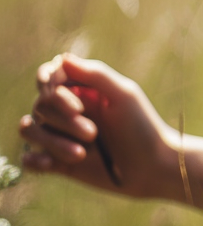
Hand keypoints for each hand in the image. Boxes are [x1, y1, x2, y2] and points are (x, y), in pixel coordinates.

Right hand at [21, 54, 178, 198]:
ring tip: (82, 154)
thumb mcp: (124, 96)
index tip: (68, 100)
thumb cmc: (143, 127)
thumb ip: (95, 75)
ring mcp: (61, 135)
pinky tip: (51, 164)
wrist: (152, 167)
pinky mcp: (57, 161)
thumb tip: (62, 58)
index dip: (49, 85)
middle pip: (41, 104)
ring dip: (52, 141)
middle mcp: (68, 110)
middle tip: (94, 133)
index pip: (49, 77)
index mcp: (83, 89)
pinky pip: (28, 158)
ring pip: (31, 129)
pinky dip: (34, 160)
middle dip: (63, 120)